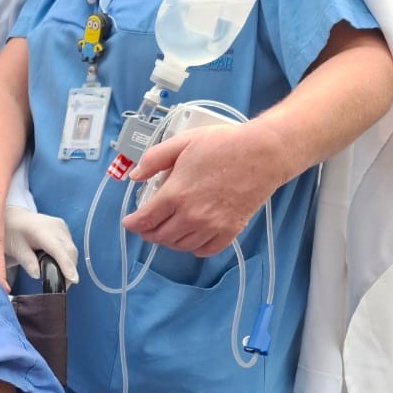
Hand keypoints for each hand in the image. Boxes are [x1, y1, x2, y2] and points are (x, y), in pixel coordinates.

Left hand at [4, 206, 78, 284]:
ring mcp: (61, 227)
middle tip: (63, 287)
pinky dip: (68, 259)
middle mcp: (55, 226)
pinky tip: (61, 268)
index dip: (66, 265)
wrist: (14, 218)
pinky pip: (70, 246)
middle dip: (70, 270)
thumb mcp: (15, 248)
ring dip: (70, 265)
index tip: (72, 279)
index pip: (58, 249)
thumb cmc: (12, 232)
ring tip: (62, 280)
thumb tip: (37, 275)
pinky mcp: (64, 229)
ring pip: (72, 250)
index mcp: (41, 230)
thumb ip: (27, 261)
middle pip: (69, 251)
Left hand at [125, 121, 282, 254]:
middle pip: (160, 236)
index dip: (132, 224)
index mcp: (176, 194)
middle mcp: (191, 215)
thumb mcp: (182, 142)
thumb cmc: (224, 144)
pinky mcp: (230, 231)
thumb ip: (154, 159)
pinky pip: (206, 250)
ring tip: (166, 230)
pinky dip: (195, 248)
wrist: (263, 153)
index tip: (129, 222)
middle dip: (148, 233)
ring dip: (169, 241)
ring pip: (180, 245)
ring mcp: (211, 226)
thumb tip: (135, 175)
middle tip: (145, 226)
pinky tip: (191, 239)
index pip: (145, 219)